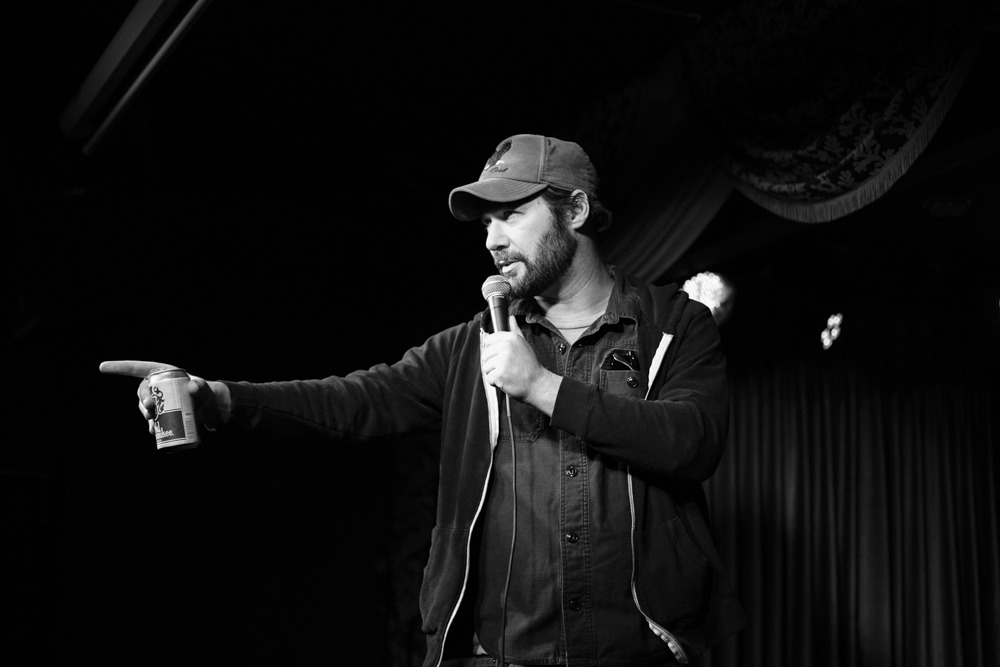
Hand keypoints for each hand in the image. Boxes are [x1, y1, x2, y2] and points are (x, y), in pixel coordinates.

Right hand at [99, 360, 230, 435]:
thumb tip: (192, 386)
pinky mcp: (165, 414)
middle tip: (150, 410)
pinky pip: (152, 419)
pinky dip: (151, 425)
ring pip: (145, 406)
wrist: (217, 414)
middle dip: (142, 400)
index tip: (102, 367)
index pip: (140, 368)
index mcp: (167, 374)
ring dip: (145, 414)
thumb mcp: (208, 393)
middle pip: (143, 390)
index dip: (121, 367)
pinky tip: (153, 432)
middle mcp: (162, 386)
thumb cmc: (212, 398)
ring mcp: (162, 400)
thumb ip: (203, 388)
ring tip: (152, 424)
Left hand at [480, 316, 560, 413]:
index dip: (493, 351)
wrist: (537, 383)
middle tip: (507, 368)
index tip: (502, 356)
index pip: (489, 340)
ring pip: (486, 367)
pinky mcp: (500, 374)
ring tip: (507, 374)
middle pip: (485, 355)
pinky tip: (506, 381)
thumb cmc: (530, 365)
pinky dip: (496, 383)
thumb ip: (515, 330)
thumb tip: (511, 318)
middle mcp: (506, 346)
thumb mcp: (524, 344)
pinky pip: (489, 379)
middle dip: (493, 364)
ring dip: (494, 374)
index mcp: (511, 338)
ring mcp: (503, 360)